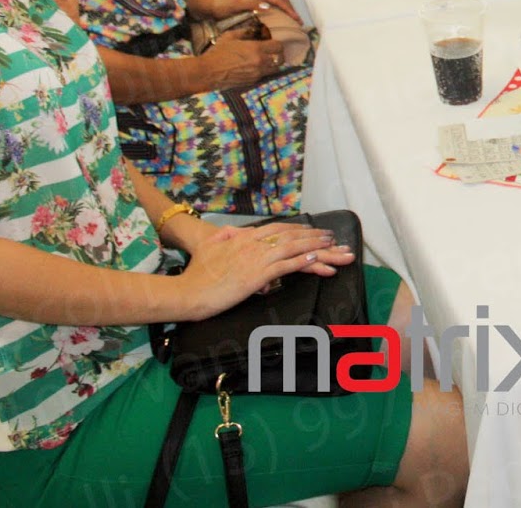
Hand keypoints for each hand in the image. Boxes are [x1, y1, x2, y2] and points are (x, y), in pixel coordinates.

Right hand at [178, 222, 355, 319]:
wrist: (187, 292)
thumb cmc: (196, 274)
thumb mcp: (208, 248)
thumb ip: (222, 238)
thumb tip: (229, 233)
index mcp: (244, 238)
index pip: (278, 229)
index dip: (299, 229)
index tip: (314, 231)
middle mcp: (252, 245)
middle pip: (291, 236)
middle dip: (315, 236)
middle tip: (334, 238)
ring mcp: (255, 259)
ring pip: (292, 248)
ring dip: (315, 246)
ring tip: (333, 246)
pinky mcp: (256, 276)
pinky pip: (285, 266)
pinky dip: (302, 261)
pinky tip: (316, 259)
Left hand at [190, 0, 299, 22]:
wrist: (211, 3)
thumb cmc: (221, 5)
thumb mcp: (234, 6)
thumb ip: (250, 5)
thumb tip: (268, 7)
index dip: (289, 9)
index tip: (296, 20)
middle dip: (291, 8)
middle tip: (298, 22)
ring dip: (287, 7)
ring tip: (293, 20)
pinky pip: (274, 0)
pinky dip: (280, 7)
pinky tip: (282, 16)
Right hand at [199, 24, 285, 88]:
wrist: (208, 72)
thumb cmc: (218, 52)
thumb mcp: (230, 36)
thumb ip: (244, 31)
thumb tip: (253, 29)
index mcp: (256, 49)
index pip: (278, 46)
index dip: (277, 44)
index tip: (273, 43)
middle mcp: (260, 62)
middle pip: (281, 59)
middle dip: (279, 55)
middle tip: (273, 52)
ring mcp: (257, 73)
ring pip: (275, 69)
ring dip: (273, 64)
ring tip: (266, 60)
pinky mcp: (252, 82)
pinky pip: (265, 76)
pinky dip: (264, 71)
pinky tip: (257, 67)